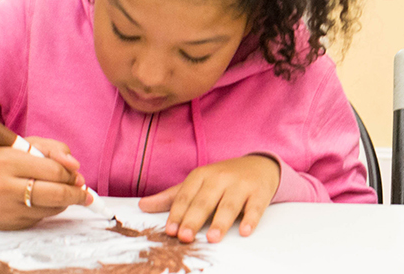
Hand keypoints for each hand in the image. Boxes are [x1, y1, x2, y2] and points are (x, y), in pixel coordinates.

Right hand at [0, 137, 87, 229]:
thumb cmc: (3, 161)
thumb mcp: (26, 145)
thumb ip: (54, 150)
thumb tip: (76, 166)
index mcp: (7, 160)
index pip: (54, 170)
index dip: (72, 174)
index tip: (79, 176)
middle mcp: (3, 186)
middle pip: (55, 194)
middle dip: (76, 194)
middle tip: (85, 192)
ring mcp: (4, 208)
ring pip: (51, 208)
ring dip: (63, 202)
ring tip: (57, 191)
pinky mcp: (7, 224)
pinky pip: (40, 218)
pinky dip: (46, 210)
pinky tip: (37, 201)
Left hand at [138, 154, 280, 243]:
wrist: (259, 165)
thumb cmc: (224, 178)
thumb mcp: (198, 183)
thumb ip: (172, 196)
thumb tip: (143, 205)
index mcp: (201, 175)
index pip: (185, 196)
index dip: (177, 214)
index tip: (170, 230)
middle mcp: (220, 178)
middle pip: (204, 201)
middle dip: (194, 219)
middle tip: (185, 236)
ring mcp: (241, 185)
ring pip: (229, 205)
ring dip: (220, 222)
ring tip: (212, 237)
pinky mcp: (259, 193)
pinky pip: (255, 207)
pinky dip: (251, 219)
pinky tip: (245, 230)